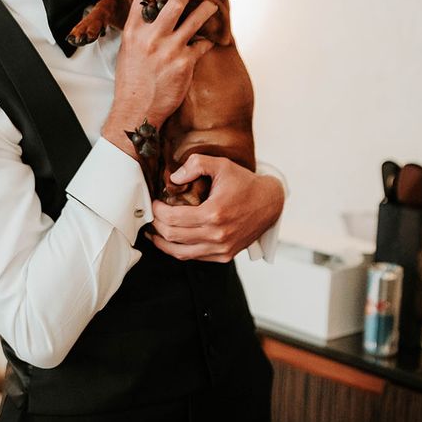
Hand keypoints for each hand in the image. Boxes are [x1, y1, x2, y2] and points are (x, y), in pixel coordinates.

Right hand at [102, 0, 215, 155]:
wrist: (137, 109)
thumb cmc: (131, 83)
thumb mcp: (126, 50)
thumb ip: (139, 32)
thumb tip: (151, 17)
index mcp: (134, 31)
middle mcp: (152, 36)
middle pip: (177, 0)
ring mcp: (171, 48)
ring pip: (198, 16)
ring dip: (207, 10)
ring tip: (211, 7)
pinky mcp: (186, 62)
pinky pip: (204, 43)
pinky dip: (206, 42)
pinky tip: (205, 43)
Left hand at [147, 154, 284, 261]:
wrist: (269, 203)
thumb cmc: (244, 183)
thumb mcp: (221, 165)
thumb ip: (196, 164)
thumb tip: (174, 178)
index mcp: (214, 213)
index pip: (172, 218)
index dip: (157, 211)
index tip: (154, 202)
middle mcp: (217, 235)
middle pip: (173, 236)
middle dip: (156, 225)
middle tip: (151, 215)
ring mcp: (221, 249)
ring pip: (180, 253)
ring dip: (163, 242)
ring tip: (153, 232)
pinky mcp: (225, 256)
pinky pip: (194, 257)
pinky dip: (178, 249)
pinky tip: (171, 240)